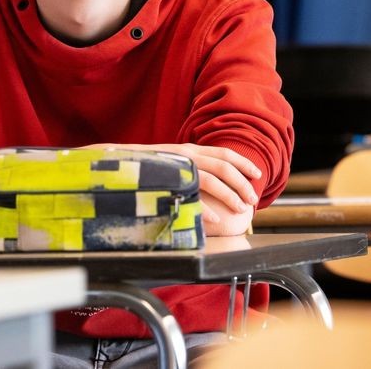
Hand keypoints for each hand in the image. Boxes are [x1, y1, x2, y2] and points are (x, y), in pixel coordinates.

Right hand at [82, 143, 261, 217]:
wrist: (112, 165)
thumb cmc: (144, 169)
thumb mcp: (171, 164)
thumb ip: (189, 169)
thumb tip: (208, 182)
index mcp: (190, 149)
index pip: (224, 153)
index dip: (243, 163)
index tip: (258, 174)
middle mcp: (186, 154)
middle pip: (224, 165)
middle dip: (242, 182)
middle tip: (253, 199)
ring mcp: (177, 165)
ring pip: (212, 178)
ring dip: (230, 194)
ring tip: (241, 209)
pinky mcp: (167, 180)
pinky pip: (192, 194)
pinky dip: (207, 208)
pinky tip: (218, 221)